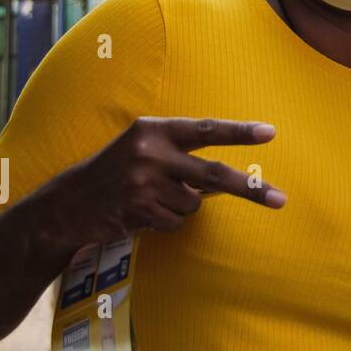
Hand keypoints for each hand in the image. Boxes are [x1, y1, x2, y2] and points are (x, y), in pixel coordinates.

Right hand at [45, 117, 285, 244]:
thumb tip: (229, 174)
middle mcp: (150, 152)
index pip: (207, 129)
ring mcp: (143, 183)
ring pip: (193, 204)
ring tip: (151, 198)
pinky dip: (166, 221)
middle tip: (281, 199)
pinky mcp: (138, 210)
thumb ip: (181, 151)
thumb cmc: (120, 169)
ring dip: (181, 206)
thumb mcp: (145, 146)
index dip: (240, 132)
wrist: (70, 201)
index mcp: (156, 129)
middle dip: (249, 188)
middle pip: (212, 174)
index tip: (271, 132)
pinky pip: (175, 222)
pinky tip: (142, 212)